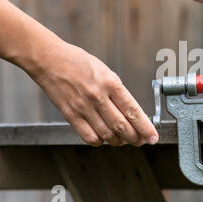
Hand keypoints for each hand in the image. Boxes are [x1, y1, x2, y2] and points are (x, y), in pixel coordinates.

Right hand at [30, 41, 157, 146]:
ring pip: (108, 134)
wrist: (49, 60)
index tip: (153, 136)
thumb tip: (131, 112)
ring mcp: (83, 107)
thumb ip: (118, 92)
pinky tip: (104, 138)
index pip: (133, 111)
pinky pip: (89, 136)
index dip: (145, 127)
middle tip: (141, 140)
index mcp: (110, 83)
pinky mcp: (70, 115)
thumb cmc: (79, 63)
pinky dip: (101, 141)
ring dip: (120, 141)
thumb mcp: (106, 72)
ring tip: (125, 140)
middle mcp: (98, 96)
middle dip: (136, 137)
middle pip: (122, 126)